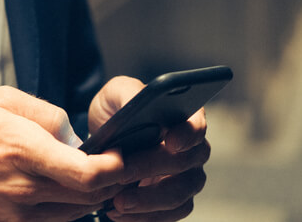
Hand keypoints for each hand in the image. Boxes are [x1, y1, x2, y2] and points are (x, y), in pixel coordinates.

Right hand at [0, 86, 128, 220]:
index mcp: (22, 151)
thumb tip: (72, 132)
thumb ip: (43, 112)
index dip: (117, 167)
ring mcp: (15, 215)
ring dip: (90, 195)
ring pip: (76, 214)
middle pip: (91, 197)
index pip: (89, 174)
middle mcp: (23, 189)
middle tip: (116, 161)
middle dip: (112, 180)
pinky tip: (59, 188)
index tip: (124, 153)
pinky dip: (66, 208)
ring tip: (87, 171)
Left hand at [88, 77, 210, 220]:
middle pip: (186, 164)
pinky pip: (171, 216)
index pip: (197, 126)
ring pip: (180, 196)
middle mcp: (193, 149)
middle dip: (150, 170)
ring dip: (148, 202)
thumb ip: (129, 93)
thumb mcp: (116, 93)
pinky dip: (145, 218)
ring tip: (117, 203)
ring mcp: (187, 177)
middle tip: (120, 175)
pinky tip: (119, 214)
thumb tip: (141, 101)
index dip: (187, 135)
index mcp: (185, 117)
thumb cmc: (117, 110)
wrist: (105, 138)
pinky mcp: (174, 201)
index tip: (169, 142)